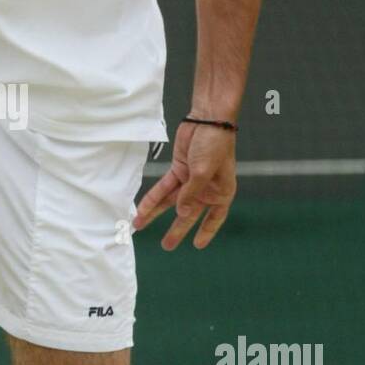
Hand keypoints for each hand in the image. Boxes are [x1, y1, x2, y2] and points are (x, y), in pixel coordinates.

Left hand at [133, 120, 236, 249]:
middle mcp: (206, 189)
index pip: (215, 217)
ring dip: (157, 214)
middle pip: (189, 214)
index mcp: (222, 192)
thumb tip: (182, 213)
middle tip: (167, 245)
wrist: (207, 119)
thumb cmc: (215, 144)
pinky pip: (163, 188)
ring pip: (171, 202)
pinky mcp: (178, 170)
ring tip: (142, 226)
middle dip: (177, 229)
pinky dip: (152, 198)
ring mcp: (191, 180)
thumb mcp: (204, 172)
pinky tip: (142, 209)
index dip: (207, 231)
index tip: (197, 245)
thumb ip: (192, 194)